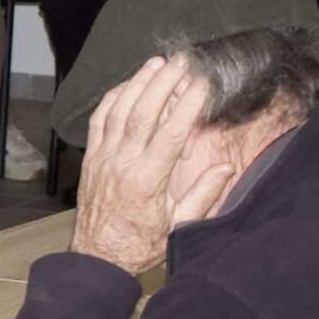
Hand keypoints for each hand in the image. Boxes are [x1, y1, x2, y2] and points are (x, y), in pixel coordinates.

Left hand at [72, 54, 236, 273]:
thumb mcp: (180, 227)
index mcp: (148, 182)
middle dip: (163, 83)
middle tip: (181, 61)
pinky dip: (112, 99)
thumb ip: (204, 195)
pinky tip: (127, 85)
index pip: (170, 134)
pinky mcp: (91, 158)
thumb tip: (227, 168)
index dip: (187, 106)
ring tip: (156, 63)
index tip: (202, 84)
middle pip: (143, 113)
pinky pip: (98, 120)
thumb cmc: (141, 244)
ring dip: (137, 83)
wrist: (98, 256)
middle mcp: (122, 165)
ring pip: (118, 111)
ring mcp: (103, 158)